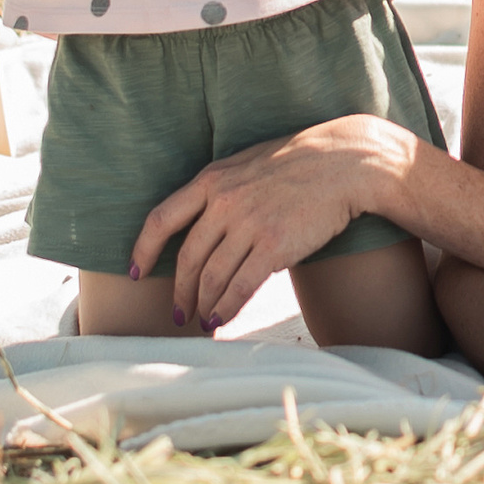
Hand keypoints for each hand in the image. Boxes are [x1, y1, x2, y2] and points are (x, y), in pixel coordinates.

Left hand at [131, 115, 408, 332]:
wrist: (347, 163)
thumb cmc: (300, 162)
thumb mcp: (247, 163)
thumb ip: (221, 189)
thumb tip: (202, 222)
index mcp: (212, 179)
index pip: (161, 219)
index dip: (143, 250)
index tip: (137, 272)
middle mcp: (225, 202)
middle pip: (188, 258)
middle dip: (179, 291)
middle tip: (178, 312)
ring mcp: (249, 224)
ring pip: (212, 277)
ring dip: (202, 305)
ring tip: (202, 321)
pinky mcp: (275, 246)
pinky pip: (240, 287)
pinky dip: (226, 308)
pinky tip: (221, 319)